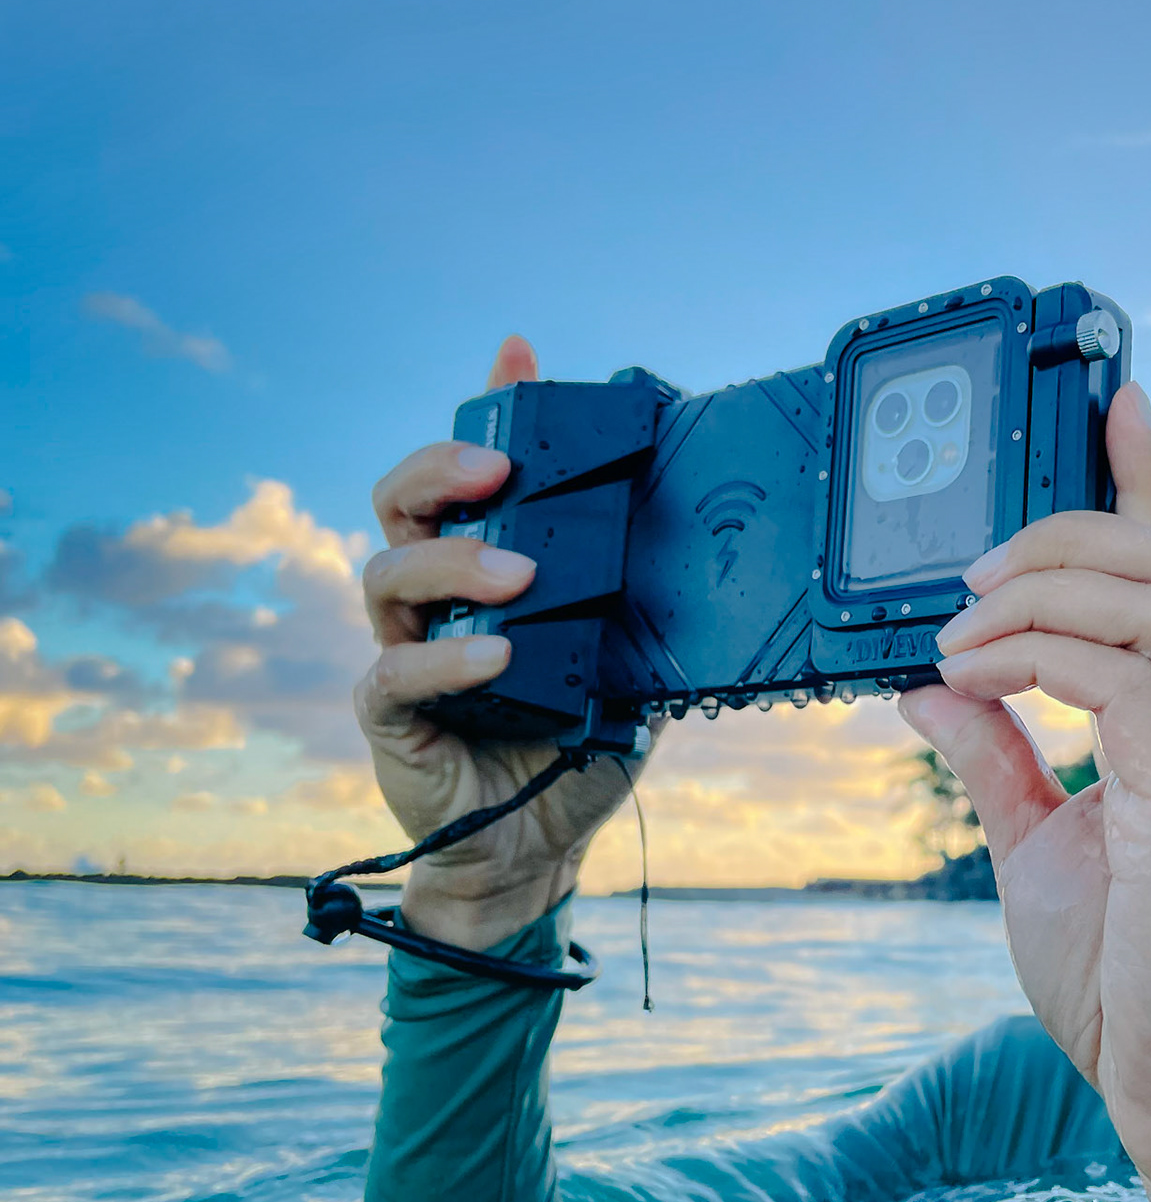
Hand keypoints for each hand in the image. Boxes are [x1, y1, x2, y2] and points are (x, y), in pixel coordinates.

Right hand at [355, 336, 651, 949]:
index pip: (468, 476)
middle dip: (441, 470)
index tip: (520, 356)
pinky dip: (444, 659)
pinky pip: (396, 673)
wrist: (542, 845)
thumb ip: (644, 608)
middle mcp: (434, 598)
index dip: (483, 411)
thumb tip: (710, 551)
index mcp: (484, 568)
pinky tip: (495, 654)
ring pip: (389, 574)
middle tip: (496, 471)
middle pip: (402, 503)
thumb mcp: (631, 666)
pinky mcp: (390, 715)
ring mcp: (405, 650)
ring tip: (519, 577)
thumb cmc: (580, 744)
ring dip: (452, 564)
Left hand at [898, 384, 1150, 1201]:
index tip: (1116, 401)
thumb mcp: (1039, 850)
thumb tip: (935, 688)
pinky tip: (973, 679)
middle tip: (977, 570)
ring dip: (1050, 587)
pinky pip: (1126, 684)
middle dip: (1077, 528)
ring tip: (963, 625)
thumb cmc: (1129, 981)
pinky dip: (1038, 657)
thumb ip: (1000, 762)